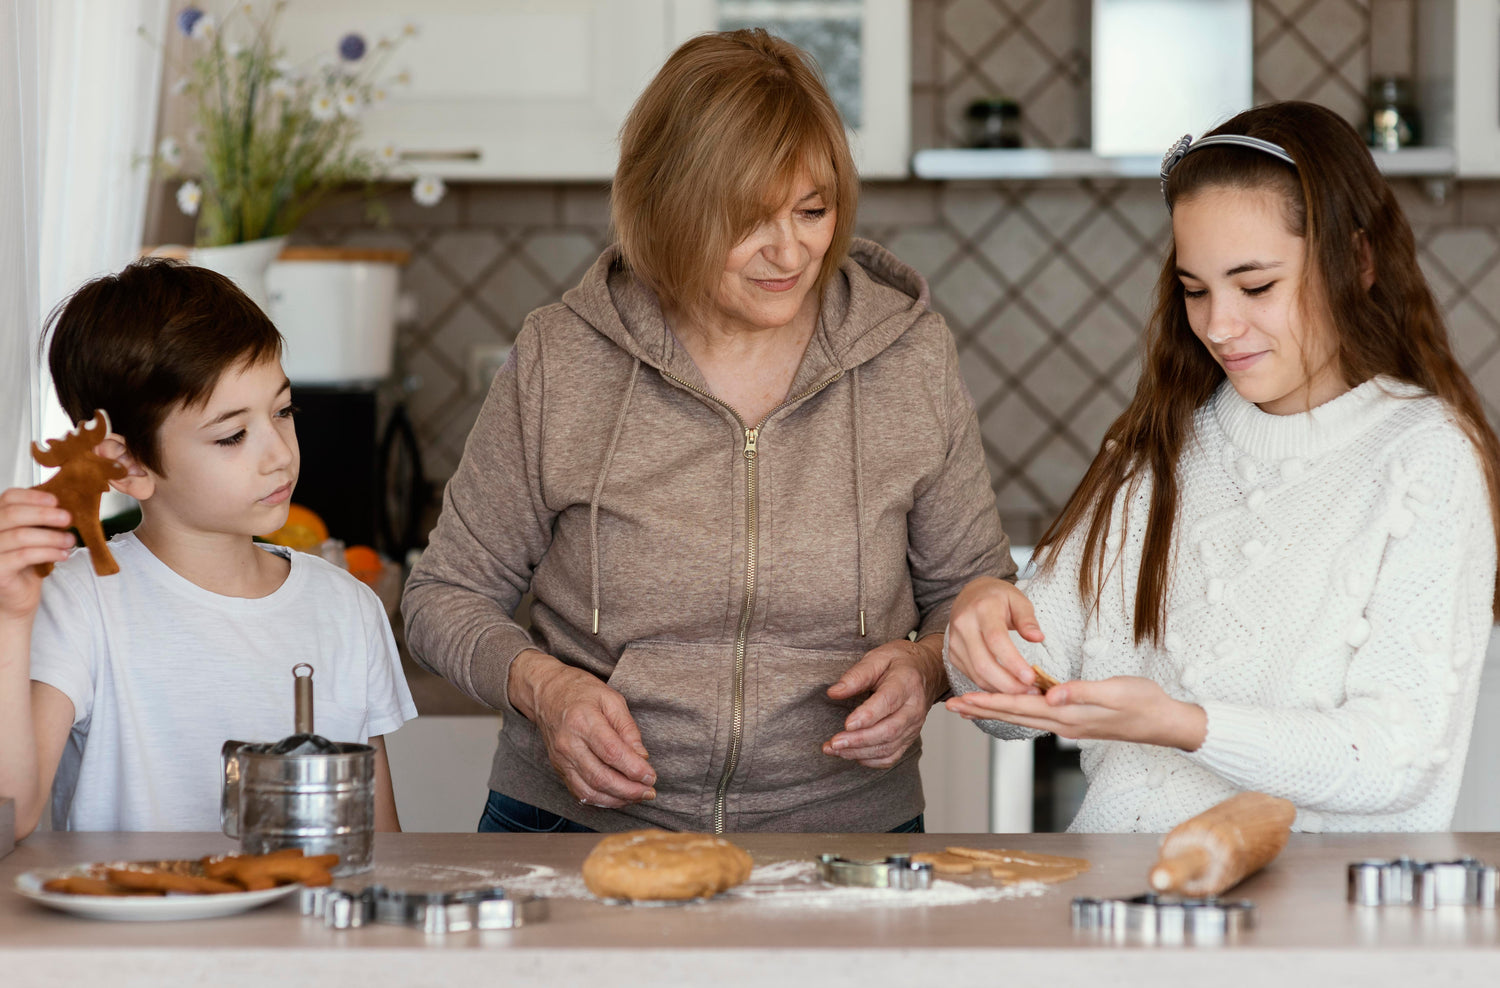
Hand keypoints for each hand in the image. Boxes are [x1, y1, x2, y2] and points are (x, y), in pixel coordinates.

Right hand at [0, 489, 73, 623]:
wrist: (17, 599)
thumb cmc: (25, 566)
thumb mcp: (33, 537)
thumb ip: (39, 521)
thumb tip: (64, 506)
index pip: (8, 498)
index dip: (33, 496)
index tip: (56, 501)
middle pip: (12, 514)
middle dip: (45, 514)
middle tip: (68, 518)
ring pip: (21, 535)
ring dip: (52, 536)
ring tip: (70, 540)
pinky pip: (25, 555)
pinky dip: (49, 552)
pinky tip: (63, 554)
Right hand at [508, 650, 656, 808]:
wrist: (547, 693)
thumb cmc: (582, 692)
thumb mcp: (611, 699)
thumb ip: (628, 728)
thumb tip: (642, 757)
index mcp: (583, 721)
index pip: (611, 752)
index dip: (634, 769)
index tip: (651, 776)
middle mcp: (569, 744)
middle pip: (600, 777)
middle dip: (629, 790)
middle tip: (649, 791)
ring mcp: (561, 759)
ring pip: (589, 791)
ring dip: (616, 799)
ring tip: (637, 796)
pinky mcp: (559, 769)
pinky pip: (579, 793)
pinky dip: (601, 800)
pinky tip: (618, 797)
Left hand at [823, 635, 944, 768]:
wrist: (927, 671)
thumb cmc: (900, 663)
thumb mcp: (878, 657)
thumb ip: (856, 675)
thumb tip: (834, 692)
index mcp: (906, 683)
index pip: (888, 702)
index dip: (868, 716)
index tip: (847, 724)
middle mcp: (913, 708)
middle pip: (888, 730)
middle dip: (859, 740)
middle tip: (834, 743)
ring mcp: (913, 726)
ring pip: (888, 747)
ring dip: (859, 752)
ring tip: (834, 749)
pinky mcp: (909, 738)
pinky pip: (891, 756)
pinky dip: (871, 760)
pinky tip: (852, 755)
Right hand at [945, 577, 1045, 693]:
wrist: (972, 594)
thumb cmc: (999, 598)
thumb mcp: (1018, 600)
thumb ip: (1028, 619)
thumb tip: (1038, 638)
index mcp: (983, 609)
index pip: (996, 639)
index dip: (1012, 662)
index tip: (1030, 677)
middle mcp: (964, 625)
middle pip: (983, 663)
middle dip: (1008, 683)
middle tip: (1031, 691)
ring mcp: (955, 641)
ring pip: (976, 674)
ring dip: (1001, 689)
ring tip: (1023, 692)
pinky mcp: (952, 654)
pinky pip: (972, 676)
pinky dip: (991, 686)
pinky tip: (1007, 687)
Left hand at [945, 675, 1206, 750]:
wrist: (1166, 721)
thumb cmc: (1143, 703)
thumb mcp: (1114, 692)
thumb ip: (1081, 692)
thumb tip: (1051, 695)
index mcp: (1066, 715)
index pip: (1018, 707)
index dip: (988, 702)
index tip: (961, 700)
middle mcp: (1062, 723)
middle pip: (1013, 716)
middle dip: (980, 710)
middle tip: (950, 706)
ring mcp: (1068, 723)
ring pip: (1022, 716)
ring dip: (994, 710)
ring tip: (969, 706)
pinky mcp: (1075, 719)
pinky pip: (1036, 715)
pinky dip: (1016, 709)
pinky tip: (1010, 704)